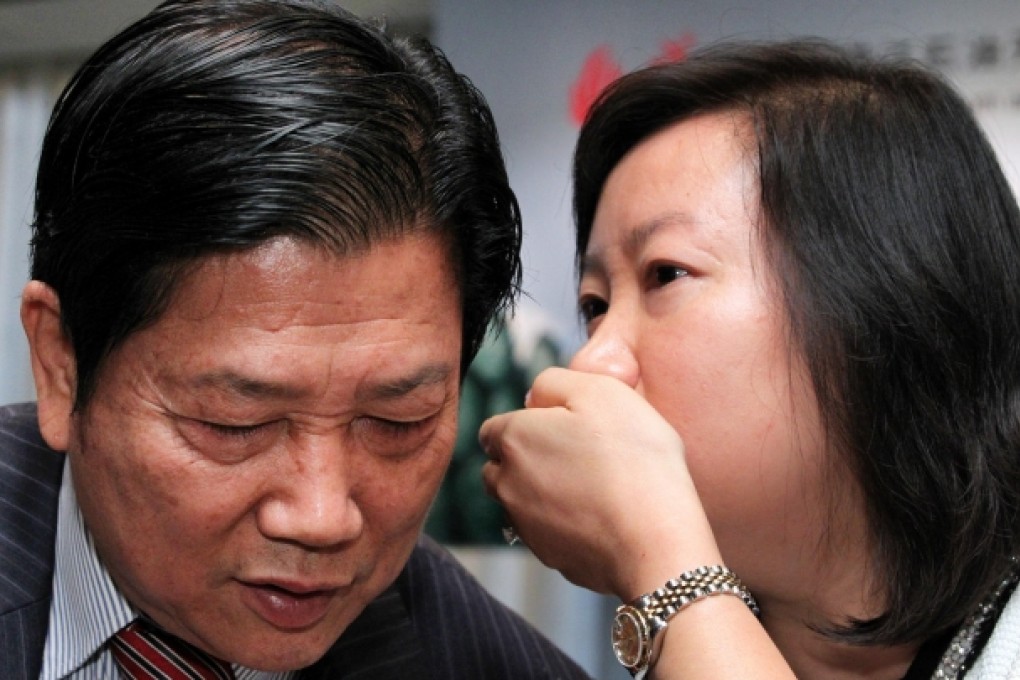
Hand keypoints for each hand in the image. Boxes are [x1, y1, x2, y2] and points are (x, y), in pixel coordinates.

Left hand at [479, 367, 721, 599]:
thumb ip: (555, 382)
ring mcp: (525, 526)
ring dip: (546, 493)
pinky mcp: (550, 557)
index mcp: (512, 439)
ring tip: (596, 488)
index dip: (530, 423)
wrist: (655, 541)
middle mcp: (506, 484)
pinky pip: (551, 532)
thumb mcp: (599, 391)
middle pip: (503, 466)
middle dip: (530, 459)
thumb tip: (534, 396)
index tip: (567, 427)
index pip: (495, 428)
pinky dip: (568, 524)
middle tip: (581, 455)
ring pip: (523, 501)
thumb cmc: (632, 459)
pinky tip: (604, 518)